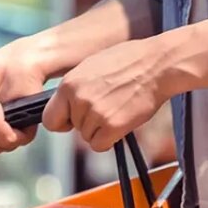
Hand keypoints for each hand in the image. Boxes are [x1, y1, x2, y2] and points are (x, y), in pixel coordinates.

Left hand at [43, 38, 170, 151]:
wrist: (159, 64)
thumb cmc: (129, 61)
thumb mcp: (90, 67)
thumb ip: (74, 88)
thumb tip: (66, 105)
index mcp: (68, 85)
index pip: (49, 118)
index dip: (61, 121)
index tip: (71, 120)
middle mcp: (78, 100)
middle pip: (73, 128)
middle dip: (86, 123)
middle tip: (107, 107)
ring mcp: (95, 113)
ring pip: (87, 137)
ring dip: (101, 129)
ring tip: (118, 108)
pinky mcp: (112, 126)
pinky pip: (99, 145)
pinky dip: (109, 139)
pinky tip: (121, 122)